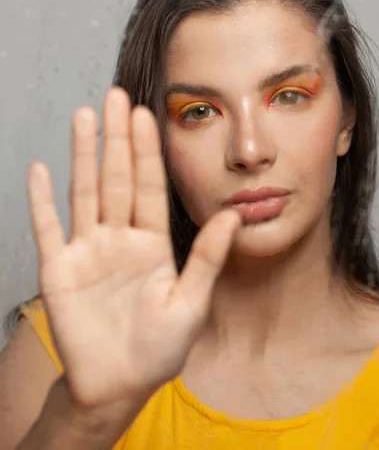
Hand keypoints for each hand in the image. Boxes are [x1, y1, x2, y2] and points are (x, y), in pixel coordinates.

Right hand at [28, 87, 239, 411]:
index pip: (149, 186)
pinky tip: (40, 169)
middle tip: (115, 96)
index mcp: (151, 242)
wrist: (119, 384)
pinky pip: (48, 229)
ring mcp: (87, 250)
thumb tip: (235, 214)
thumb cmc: (159, 348)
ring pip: (84, 192)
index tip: (146, 115)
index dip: (148, 151)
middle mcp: (119, 238)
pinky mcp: (59, 270)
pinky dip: (42, 201)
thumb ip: (208, 256)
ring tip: (83, 116)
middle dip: (116, 138)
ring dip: (82, 155)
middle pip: (117, 178)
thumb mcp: (191, 301)